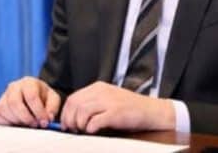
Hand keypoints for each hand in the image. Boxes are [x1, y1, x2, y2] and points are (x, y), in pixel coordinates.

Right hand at [0, 76, 60, 127]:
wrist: (33, 100)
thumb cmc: (43, 99)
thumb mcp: (53, 99)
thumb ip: (53, 107)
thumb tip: (48, 118)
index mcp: (28, 82)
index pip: (31, 96)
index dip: (38, 111)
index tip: (44, 122)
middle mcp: (13, 87)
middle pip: (14, 103)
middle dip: (26, 118)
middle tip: (34, 124)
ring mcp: (3, 97)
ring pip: (5, 110)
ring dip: (18, 121)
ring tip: (27, 124)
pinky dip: (8, 123)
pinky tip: (17, 123)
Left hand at [60, 81, 174, 132]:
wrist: (151, 111)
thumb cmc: (130, 108)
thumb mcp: (109, 99)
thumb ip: (93, 103)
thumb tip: (74, 116)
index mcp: (98, 87)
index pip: (73, 98)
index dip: (66, 112)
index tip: (66, 123)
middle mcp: (102, 92)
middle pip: (74, 104)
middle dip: (69, 119)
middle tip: (73, 129)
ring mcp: (109, 101)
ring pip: (81, 112)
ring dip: (79, 124)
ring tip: (84, 131)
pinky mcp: (115, 113)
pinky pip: (94, 121)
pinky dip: (90, 128)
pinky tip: (93, 131)